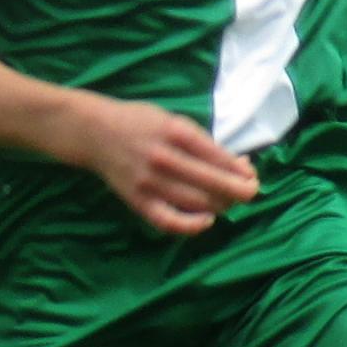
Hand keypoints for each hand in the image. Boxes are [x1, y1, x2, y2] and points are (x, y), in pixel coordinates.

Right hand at [51, 92, 256, 235]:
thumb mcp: (174, 121)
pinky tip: (206, 220)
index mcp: (176, 132)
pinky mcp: (138, 200)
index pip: (219, 158)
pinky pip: (168, 221)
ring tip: (229, 202)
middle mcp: (165, 158)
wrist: (94, 132)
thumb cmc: (140, 123)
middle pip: (212, 184)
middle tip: (250, 192)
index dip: (241, 172)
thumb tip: (240, 166)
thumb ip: (204, 143)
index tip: (252, 176)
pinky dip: (191, 225)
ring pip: (197, 203)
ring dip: (221, 205)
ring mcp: (150, 182)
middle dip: (238, 191)